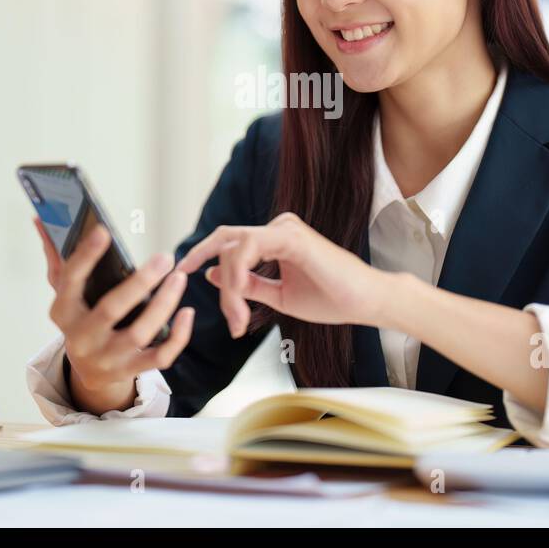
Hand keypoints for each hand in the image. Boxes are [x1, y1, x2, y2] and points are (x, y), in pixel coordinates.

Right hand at [34, 218, 194, 409]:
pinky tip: (188, 312)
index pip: (70, 281)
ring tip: (179, 277)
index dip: (86, 256)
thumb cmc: (80, 319)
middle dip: (140, 283)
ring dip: (164, 304)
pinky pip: (160, 357)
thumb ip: (58, 256)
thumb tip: (42, 216)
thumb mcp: (65, 292)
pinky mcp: (131, 370)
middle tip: (165, 257)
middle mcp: (82, 338)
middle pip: (111, 309)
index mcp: (63, 312)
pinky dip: (178, 336)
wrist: (88, 373)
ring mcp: (108, 358)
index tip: (103, 230)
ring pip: (140, 333)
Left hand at [176, 212, 386, 337]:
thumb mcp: (279, 295)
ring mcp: (285, 229)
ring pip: (233, 248)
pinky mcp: (291, 238)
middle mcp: (278, 227)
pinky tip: (240, 305)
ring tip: (236, 319)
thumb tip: (213, 276)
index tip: (186, 273)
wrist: (366, 302)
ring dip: (227, 288)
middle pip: (225, 239)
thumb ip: (248, 284)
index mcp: (275, 238)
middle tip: (182, 274)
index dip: (205, 256)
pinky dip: (236, 279)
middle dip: (200, 256)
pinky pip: (247, 250)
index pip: (230, 242)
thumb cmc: (331, 298)